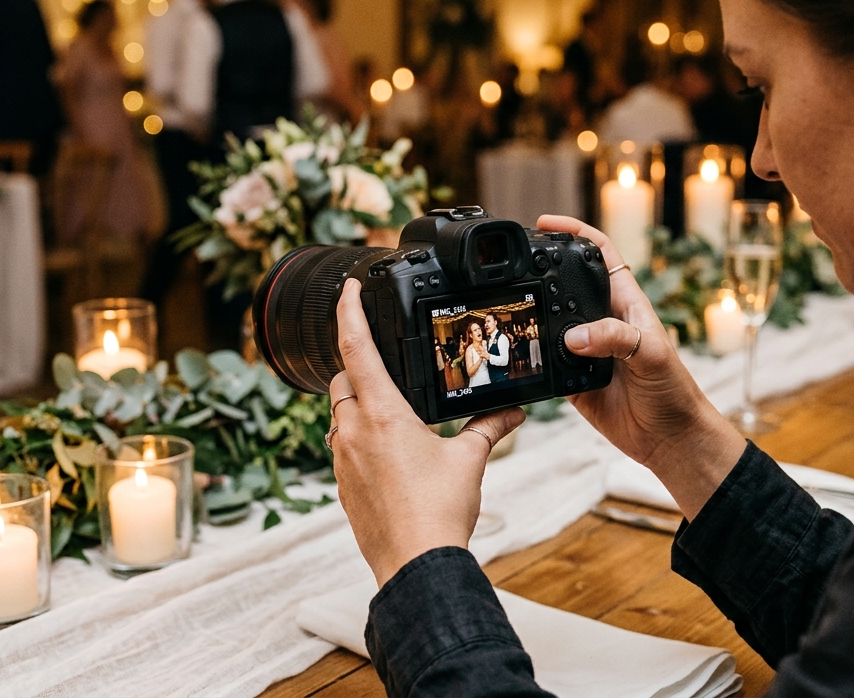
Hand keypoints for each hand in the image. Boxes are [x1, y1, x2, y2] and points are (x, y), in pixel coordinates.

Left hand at [328, 279, 523, 586]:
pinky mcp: (342, 486)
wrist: (416, 564)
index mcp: (382, 413)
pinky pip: (342, 447)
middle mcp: (353, 431)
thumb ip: (489, 427)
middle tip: (388, 366)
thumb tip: (513, 411)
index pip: (356, 347)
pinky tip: (388, 454)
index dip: (349, 311)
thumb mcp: (469, 460)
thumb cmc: (439, 512)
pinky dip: (358, 439)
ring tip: (392, 413)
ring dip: (358, 406)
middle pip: (343, 380)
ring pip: (339, 415)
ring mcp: (343, 460)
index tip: (349, 289)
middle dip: (360, 368)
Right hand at [536, 215, 747, 518]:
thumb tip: (574, 337)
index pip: (599, 255)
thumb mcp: (651, 355)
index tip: (545, 224)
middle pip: (567, 285)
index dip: (574, 233)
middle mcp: (603, 321)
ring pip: (551, 323)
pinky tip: (520, 356)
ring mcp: (586, 349)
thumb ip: (616, 338)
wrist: (669, 437)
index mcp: (625, 303)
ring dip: (533, 317)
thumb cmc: (673, 390)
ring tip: (511, 310)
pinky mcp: (572, 378)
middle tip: (515, 267)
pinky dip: (532, 359)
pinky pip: (545, 363)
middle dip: (542, 272)